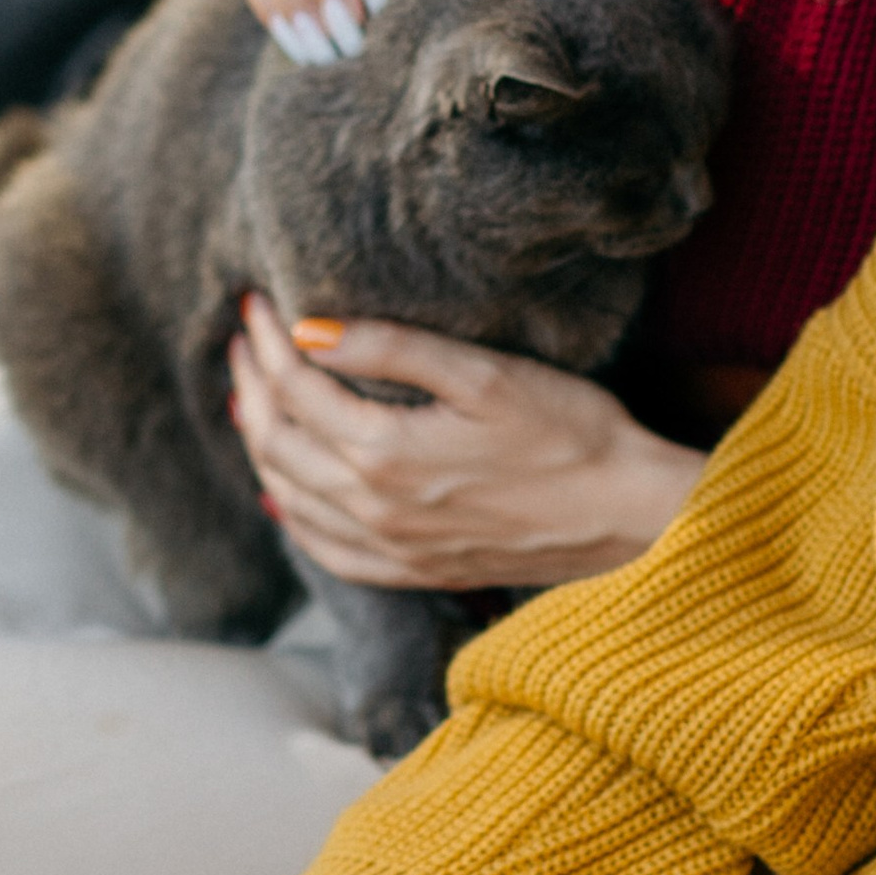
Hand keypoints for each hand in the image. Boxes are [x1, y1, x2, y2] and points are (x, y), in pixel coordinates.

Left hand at [229, 296, 704, 588]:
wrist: (630, 516)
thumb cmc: (571, 432)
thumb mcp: (484, 373)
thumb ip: (392, 350)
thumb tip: (308, 330)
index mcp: (385, 453)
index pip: (295, 389)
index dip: (267, 342)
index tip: (257, 303)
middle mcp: (375, 510)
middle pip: (276, 443)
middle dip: (252, 386)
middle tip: (245, 342)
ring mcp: (392, 549)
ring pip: (290, 496)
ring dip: (260, 443)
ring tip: (253, 398)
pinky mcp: (416, 571)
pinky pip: (326, 551)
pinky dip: (291, 515)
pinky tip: (285, 494)